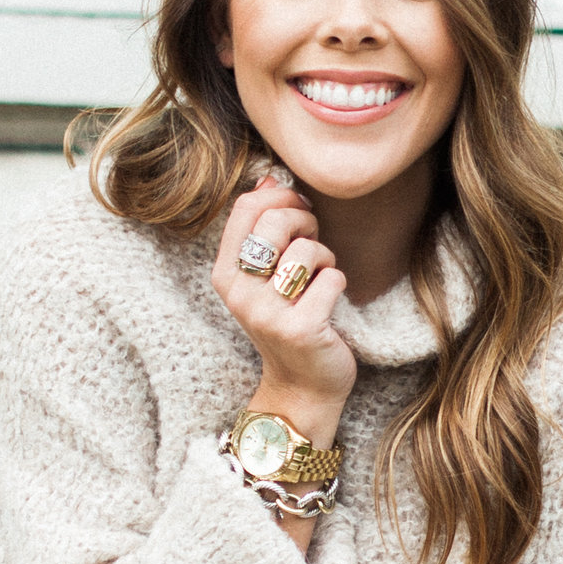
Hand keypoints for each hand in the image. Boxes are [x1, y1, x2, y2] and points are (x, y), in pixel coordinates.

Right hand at [212, 174, 354, 436]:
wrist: (302, 385)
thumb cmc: (289, 319)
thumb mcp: (265, 276)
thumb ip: (262, 229)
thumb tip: (268, 178)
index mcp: (225, 273)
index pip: (247, 208)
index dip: (281, 196)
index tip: (300, 210)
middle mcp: (238, 293)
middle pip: (276, 221)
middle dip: (306, 222)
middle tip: (314, 243)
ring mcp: (266, 313)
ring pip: (306, 250)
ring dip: (324, 258)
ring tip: (319, 279)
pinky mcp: (299, 328)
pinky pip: (332, 278)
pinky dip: (338, 284)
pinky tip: (329, 304)